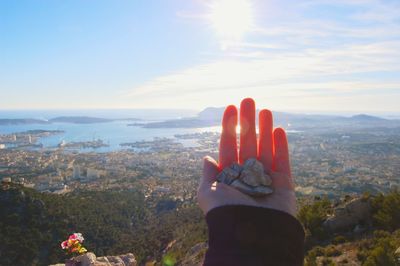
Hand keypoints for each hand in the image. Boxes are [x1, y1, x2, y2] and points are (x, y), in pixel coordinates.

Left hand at [197, 98, 296, 215]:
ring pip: (266, 147)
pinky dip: (281, 145)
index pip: (229, 145)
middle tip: (248, 100)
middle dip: (248, 120)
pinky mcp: (284, 184)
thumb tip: (206, 157)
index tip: (230, 107)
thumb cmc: (225, 213)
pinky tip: (278, 129)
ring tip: (265, 109)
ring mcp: (266, 178)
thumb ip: (207, 175)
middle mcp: (247, 175)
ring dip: (265, 128)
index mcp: (229, 175)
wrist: (251, 235)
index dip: (229, 126)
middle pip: (248, 141)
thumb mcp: (207, 193)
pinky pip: (283, 160)